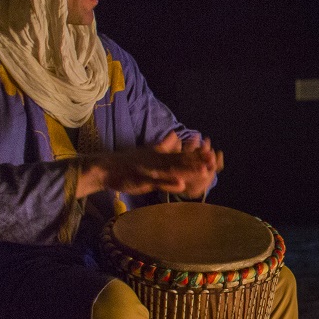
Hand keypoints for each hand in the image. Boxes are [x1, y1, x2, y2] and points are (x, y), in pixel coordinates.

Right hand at [77, 131, 219, 197]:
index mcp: (160, 156)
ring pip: (172, 170)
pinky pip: (157, 182)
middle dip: (197, 161)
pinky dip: (169, 182)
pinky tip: (181, 184)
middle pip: (180, 160)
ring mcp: (150, 170)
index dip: (197, 154)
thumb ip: (163, 146)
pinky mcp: (142, 180)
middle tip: (213, 160)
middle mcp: (157, 161)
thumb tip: (175, 135)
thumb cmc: (127, 163)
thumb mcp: (148, 152)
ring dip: (188, 170)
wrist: (106, 168)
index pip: (182, 154)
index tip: (213, 153)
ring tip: (204, 170)